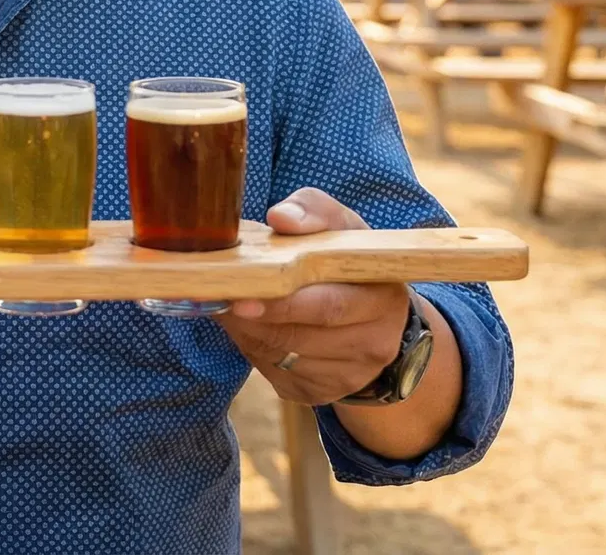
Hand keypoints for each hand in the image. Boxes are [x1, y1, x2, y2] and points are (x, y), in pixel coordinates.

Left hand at [216, 188, 409, 404]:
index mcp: (383, 300)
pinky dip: (252, 349)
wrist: (375, 320)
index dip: (283, 304)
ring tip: (231, 304)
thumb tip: (281, 217)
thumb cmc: (348, 263)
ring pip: (281, 358)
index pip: (329, 306)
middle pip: (300, 337)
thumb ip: (313, 211)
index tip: (245, 295)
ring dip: (247, 332)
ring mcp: (347, 377)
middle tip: (222, 299)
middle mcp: (373, 346)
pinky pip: (275, 374)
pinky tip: (249, 326)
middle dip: (255, 319)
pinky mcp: (320, 395)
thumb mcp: (341, 226)